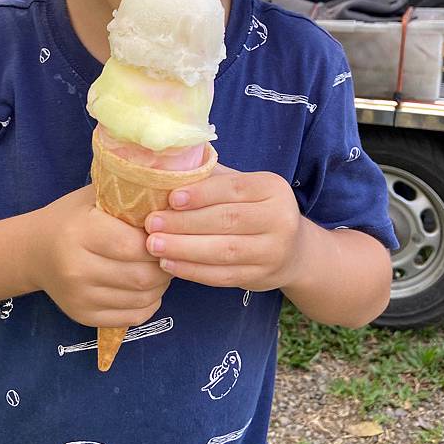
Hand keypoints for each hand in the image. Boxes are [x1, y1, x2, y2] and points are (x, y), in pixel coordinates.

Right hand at [29, 185, 171, 327]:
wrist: (33, 251)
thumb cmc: (71, 218)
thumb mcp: (93, 196)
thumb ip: (128, 195)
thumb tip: (172, 201)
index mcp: (80, 232)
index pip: (132, 245)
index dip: (158, 242)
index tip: (166, 233)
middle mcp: (76, 268)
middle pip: (141, 276)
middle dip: (164, 265)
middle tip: (170, 253)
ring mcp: (79, 297)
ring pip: (141, 299)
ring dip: (161, 285)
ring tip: (160, 267)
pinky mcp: (83, 316)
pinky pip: (132, 317)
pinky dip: (150, 303)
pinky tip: (148, 287)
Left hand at [143, 165, 302, 292]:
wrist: (292, 250)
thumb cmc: (252, 209)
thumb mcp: (241, 186)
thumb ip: (210, 177)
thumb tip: (165, 166)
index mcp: (272, 188)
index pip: (234, 188)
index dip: (201, 194)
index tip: (171, 198)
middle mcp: (280, 219)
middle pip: (228, 220)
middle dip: (185, 223)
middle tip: (152, 224)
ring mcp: (273, 251)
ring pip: (225, 251)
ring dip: (185, 249)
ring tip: (154, 245)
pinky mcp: (261, 277)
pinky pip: (223, 276)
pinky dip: (193, 271)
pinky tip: (169, 264)